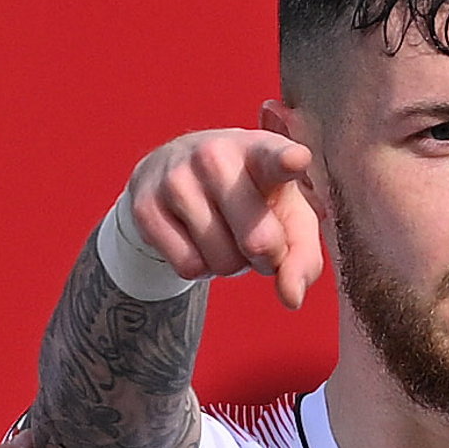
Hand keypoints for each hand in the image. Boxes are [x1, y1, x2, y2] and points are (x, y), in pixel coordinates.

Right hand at [123, 129, 326, 309]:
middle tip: (258, 240)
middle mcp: (216, 155)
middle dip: (266, 258)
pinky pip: (187, 266)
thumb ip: (302, 257)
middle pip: (257, 241)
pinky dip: (199, 266)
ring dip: (230, 262)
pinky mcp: (146, 206)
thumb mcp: (288, 216)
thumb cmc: (251, 196)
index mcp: (261, 151)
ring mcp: (176, 178)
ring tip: (224, 232)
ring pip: (221, 260)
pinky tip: (196, 238)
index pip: (274, 156)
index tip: (296, 159)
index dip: (287, 160)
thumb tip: (291, 297)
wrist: (177, 173)